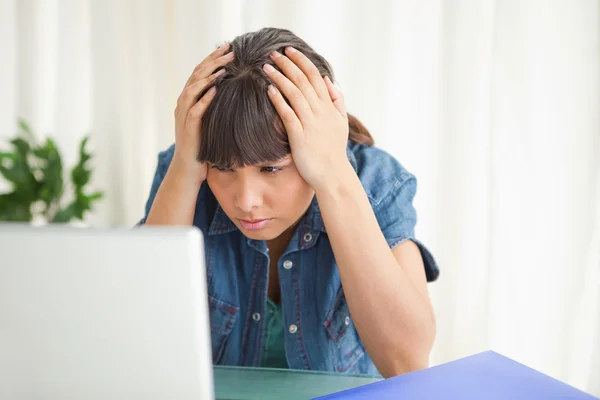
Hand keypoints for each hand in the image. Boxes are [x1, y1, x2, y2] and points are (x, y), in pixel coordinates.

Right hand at [172, 42, 233, 180]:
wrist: (188, 169)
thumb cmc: (204, 146)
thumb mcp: (212, 121)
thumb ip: (218, 106)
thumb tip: (238, 92)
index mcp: (190, 99)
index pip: (201, 72)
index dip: (214, 58)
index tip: (229, 47)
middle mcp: (184, 103)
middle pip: (197, 74)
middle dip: (214, 60)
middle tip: (230, 49)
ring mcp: (184, 115)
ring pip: (193, 88)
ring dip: (209, 75)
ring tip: (225, 66)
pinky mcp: (187, 128)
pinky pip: (195, 110)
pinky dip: (205, 98)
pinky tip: (216, 89)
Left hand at [263, 47, 350, 190]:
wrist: (333, 175)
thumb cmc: (334, 150)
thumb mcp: (341, 122)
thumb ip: (337, 100)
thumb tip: (329, 80)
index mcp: (329, 106)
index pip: (315, 76)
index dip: (302, 61)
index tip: (289, 50)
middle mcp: (321, 111)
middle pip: (303, 80)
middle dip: (287, 64)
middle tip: (273, 53)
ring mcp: (310, 123)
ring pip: (295, 93)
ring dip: (280, 78)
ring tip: (266, 67)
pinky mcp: (300, 136)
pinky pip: (288, 114)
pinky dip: (279, 100)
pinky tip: (269, 90)